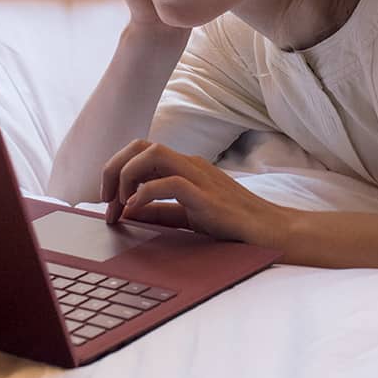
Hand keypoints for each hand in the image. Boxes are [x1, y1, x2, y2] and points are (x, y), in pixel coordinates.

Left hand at [99, 139, 291, 247]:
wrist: (271, 232)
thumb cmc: (233, 224)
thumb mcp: (187, 215)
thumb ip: (159, 211)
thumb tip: (126, 210)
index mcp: (185, 167)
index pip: (142, 151)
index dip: (116, 172)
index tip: (108, 204)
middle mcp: (191, 164)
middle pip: (141, 145)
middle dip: (114, 168)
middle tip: (105, 201)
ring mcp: (200, 176)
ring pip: (152, 154)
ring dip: (126, 176)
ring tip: (120, 204)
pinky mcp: (207, 196)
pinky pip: (171, 182)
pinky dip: (146, 192)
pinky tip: (136, 209)